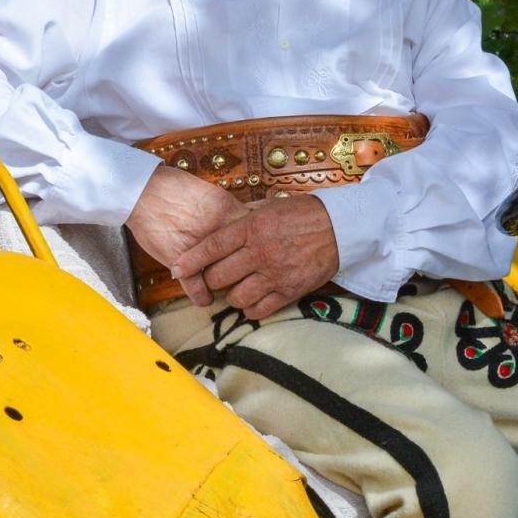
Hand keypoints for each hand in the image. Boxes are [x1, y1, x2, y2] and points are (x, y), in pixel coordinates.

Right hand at [125, 166, 248, 304]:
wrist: (143, 190)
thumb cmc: (175, 187)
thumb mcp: (211, 193)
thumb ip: (229, 210)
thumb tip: (248, 220)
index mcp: (228, 211)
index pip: (257, 234)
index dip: (261, 246)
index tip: (262, 253)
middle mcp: (218, 231)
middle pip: (245, 257)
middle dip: (250, 268)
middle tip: (251, 276)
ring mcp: (200, 249)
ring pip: (225, 275)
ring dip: (228, 284)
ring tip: (232, 290)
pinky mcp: (181, 262)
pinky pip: (197, 287)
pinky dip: (202, 296)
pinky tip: (205, 299)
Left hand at [170, 194, 338, 318]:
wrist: (341, 228)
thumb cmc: (304, 214)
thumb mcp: (269, 207)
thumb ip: (243, 219)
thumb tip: (220, 227)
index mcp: (252, 227)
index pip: (211, 247)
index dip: (190, 261)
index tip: (176, 269)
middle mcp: (259, 252)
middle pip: (218, 277)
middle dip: (211, 279)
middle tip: (214, 277)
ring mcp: (274, 274)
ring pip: (235, 297)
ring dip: (232, 295)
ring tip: (237, 287)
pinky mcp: (289, 291)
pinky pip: (258, 310)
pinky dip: (250, 308)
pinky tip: (253, 298)